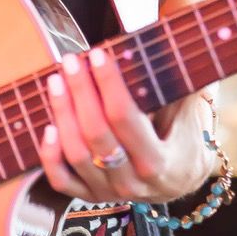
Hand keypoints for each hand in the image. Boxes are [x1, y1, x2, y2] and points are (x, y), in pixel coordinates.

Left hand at [39, 47, 213, 204]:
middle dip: (81, 92)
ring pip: (77, 155)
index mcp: (161, 163)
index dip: (109, 84)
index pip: (126, 119)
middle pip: (97, 135)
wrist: (179, 177)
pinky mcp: (90, 196)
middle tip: (71, 61)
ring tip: (56, 80)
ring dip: (63, 114)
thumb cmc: (181, 133)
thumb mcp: (188, 109)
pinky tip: (47, 127)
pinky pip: (62, 181)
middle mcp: (134, 183)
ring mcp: (110, 192)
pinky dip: (50, 156)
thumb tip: (176, 39)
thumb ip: (181, 81)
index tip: (97, 55)